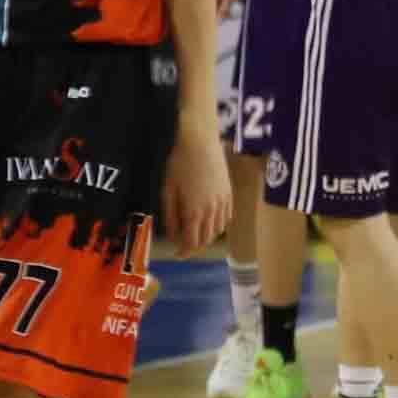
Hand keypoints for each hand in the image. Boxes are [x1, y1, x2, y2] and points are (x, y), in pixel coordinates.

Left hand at [163, 127, 230, 255]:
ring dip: (207, 237)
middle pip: (206, 239)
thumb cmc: (179, 164)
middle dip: (195, 247)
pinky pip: (227, 217)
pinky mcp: (230, 194)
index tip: (177, 254)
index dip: (184, 252)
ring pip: (218, 230)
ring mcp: (224, 202)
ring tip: (195, 235)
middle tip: (184, 246)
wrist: (200, 142)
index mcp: (194, 211)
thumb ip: (171, 215)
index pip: (192, 242)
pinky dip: (218, 225)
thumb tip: (173, 234)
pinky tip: (210, 221)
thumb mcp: (168, 190)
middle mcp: (212, 210)